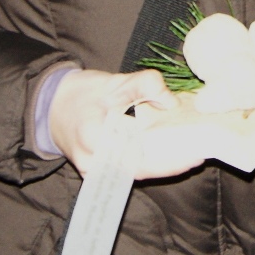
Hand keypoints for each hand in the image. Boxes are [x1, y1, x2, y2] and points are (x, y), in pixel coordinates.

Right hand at [47, 69, 198, 179]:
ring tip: (193, 156)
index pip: (135, 154)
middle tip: (200, 155)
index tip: (192, 152)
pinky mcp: (100, 172)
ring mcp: (94, 171)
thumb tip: (171, 102)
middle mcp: (92, 161)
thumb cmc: (82, 93)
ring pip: (136, 173)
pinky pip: (130, 171)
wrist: (54, 107)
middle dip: (172, 165)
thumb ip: (144, 84)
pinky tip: (173, 157)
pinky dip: (152, 164)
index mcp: (92, 136)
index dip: (166, 158)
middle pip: (140, 169)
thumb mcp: (114, 81)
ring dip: (164, 167)